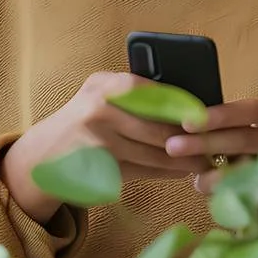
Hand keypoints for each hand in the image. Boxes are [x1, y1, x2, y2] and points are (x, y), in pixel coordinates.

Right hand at [0, 72, 211, 223]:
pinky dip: (165, 172)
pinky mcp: (100, 169)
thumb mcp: (101, 95)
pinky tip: (182, 171)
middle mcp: (99, 110)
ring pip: (152, 153)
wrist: (43, 154)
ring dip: (182, 160)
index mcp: (105, 85)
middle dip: (188, 138)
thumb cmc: (85, 120)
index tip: (206, 117)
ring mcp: (98, 143)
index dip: (182, 106)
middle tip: (214, 144)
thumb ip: (136, 94)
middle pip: (156, 127)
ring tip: (204, 161)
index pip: (153, 93)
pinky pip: (142, 170)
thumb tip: (188, 104)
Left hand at [166, 100, 257, 248]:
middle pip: (247, 137)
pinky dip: (236, 195)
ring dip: (218, 174)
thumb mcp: (243, 146)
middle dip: (208, 142)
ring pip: (253, 167)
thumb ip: (221, 137)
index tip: (188, 122)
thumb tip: (180, 134)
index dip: (221, 115)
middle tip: (174, 146)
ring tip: (197, 181)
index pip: (249, 110)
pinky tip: (218, 198)